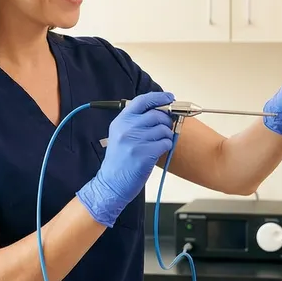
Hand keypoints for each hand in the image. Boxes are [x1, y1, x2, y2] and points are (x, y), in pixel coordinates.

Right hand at [78, 91, 176, 226]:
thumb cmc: (119, 160)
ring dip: (167, 136)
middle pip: (157, 115)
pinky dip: (166, 146)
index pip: (142, 101)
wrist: (112, 182)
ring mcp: (135, 141)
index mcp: (121, 121)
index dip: (159, 97)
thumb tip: (161, 111)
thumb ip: (137, 122)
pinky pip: (165, 143)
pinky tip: (158, 151)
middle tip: (166, 128)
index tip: (169, 98)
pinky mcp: (144, 154)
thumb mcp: (121, 135)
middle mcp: (127, 128)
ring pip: (163, 129)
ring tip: (159, 143)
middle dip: (167, 120)